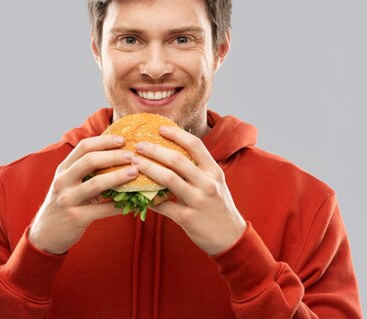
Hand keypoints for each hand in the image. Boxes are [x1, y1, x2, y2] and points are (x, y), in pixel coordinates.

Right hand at [28, 135, 137, 253]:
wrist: (46, 233)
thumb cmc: (64, 203)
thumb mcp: (68, 183)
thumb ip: (85, 171)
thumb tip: (116, 155)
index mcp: (63, 169)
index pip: (83, 147)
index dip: (104, 141)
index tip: (122, 140)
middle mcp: (63, 181)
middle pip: (90, 161)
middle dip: (113, 156)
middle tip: (132, 156)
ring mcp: (68, 199)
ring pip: (96, 184)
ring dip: (118, 176)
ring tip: (134, 173)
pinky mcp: (76, 217)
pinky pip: (101, 210)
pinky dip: (118, 205)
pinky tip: (131, 203)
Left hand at [131, 126, 246, 255]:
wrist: (231, 237)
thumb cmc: (219, 207)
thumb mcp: (215, 183)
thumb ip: (199, 169)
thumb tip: (172, 152)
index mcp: (214, 171)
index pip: (195, 145)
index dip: (176, 134)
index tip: (160, 129)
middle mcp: (207, 183)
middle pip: (177, 160)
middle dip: (154, 150)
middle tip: (138, 146)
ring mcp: (198, 201)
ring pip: (168, 179)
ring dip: (148, 168)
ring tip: (134, 163)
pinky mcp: (188, 218)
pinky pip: (163, 205)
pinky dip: (148, 198)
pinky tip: (136, 193)